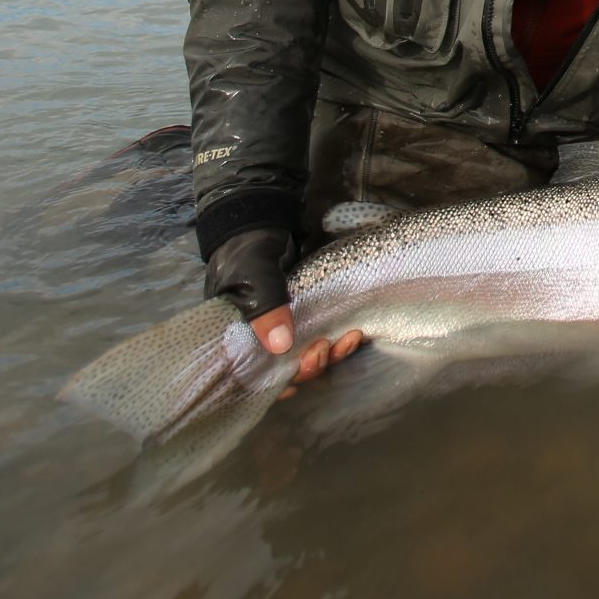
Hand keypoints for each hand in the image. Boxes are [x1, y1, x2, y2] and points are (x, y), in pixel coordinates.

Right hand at [205, 226, 364, 393]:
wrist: (264, 215)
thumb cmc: (249, 247)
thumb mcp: (253, 274)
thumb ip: (265, 307)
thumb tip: (280, 346)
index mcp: (243, 334)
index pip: (257, 372)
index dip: (277, 383)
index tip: (294, 382)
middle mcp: (267, 334)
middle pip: (290, 367)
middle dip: (310, 365)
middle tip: (324, 348)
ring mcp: (293, 323)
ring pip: (313, 354)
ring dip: (331, 355)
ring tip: (349, 340)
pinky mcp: (316, 310)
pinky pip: (329, 334)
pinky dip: (341, 340)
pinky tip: (355, 335)